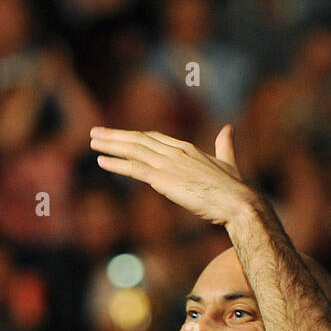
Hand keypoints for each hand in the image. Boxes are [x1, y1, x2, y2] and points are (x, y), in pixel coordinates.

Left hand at [90, 123, 253, 226]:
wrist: (237, 201)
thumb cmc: (235, 187)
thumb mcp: (228, 161)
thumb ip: (225, 144)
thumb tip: (229, 128)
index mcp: (187, 148)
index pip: (155, 138)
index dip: (135, 136)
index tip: (120, 135)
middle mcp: (174, 151)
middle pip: (139, 139)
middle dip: (116, 136)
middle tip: (95, 133)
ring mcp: (168, 164)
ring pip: (133, 150)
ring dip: (111, 145)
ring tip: (93, 142)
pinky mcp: (163, 179)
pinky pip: (134, 168)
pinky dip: (116, 163)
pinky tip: (102, 161)